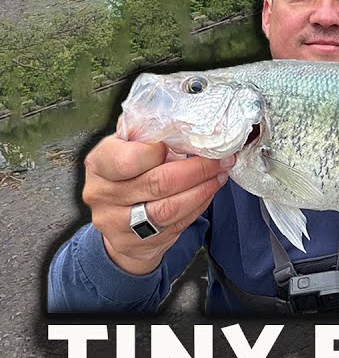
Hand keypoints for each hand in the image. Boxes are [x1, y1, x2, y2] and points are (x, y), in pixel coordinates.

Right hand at [82, 135, 233, 274]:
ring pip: (169, 208)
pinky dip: (197, 207)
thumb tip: (178, 115)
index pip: (130, 158)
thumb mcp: (127, 149)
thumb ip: (145, 133)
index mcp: (99, 164)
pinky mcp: (136, 242)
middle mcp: (103, 194)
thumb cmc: (128, 176)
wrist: (116, 222)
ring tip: (219, 175)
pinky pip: (175, 224)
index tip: (187, 142)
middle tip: (220, 159)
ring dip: (202, 190)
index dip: (162, 151)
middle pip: (158, 183)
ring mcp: (117, 222)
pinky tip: (208, 192)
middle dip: (197, 170)